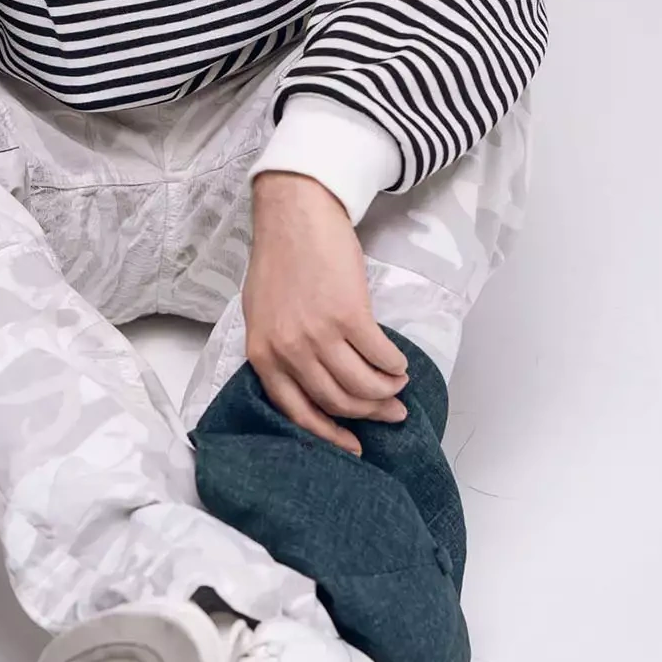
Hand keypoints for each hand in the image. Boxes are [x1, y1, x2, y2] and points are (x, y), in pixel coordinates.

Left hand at [243, 173, 408, 455]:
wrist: (296, 215)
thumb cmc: (279, 259)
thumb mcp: (262, 313)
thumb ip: (279, 351)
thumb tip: (311, 385)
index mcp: (263, 355)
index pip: (297, 413)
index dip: (329, 436)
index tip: (353, 446)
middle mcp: (289, 351)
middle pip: (337, 402)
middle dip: (369, 413)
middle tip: (392, 413)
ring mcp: (319, 335)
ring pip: (362, 386)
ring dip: (386, 391)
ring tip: (398, 387)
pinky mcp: (349, 316)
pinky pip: (380, 357)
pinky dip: (394, 366)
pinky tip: (399, 364)